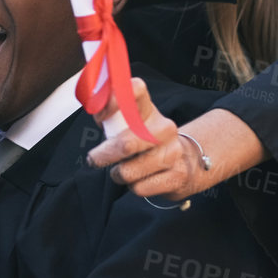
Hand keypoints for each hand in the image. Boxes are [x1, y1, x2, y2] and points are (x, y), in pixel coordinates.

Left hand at [86, 77, 193, 199]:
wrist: (183, 161)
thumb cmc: (141, 140)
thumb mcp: (124, 122)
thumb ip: (106, 112)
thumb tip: (93, 104)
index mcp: (148, 109)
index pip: (136, 89)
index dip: (113, 100)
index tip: (102, 116)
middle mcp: (164, 128)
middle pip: (125, 144)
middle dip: (103, 155)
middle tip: (95, 159)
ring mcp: (173, 152)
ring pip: (128, 172)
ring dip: (118, 174)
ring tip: (123, 169)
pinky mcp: (177, 176)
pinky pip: (139, 188)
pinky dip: (133, 186)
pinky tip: (140, 178)